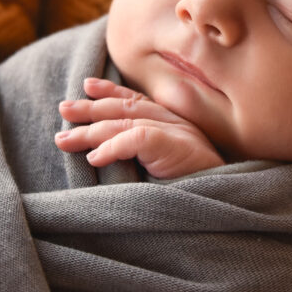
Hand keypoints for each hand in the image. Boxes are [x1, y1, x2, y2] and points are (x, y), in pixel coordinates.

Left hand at [54, 77, 223, 178]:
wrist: (228, 205)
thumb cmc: (198, 194)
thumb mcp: (168, 172)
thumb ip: (146, 157)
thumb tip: (108, 156)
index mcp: (175, 126)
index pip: (138, 101)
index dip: (111, 91)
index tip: (86, 86)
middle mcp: (177, 123)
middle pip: (126, 108)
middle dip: (91, 108)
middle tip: (63, 109)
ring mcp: (178, 133)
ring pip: (126, 121)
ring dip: (90, 131)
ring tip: (64, 140)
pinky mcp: (176, 146)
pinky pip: (137, 138)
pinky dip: (113, 146)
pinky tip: (93, 157)